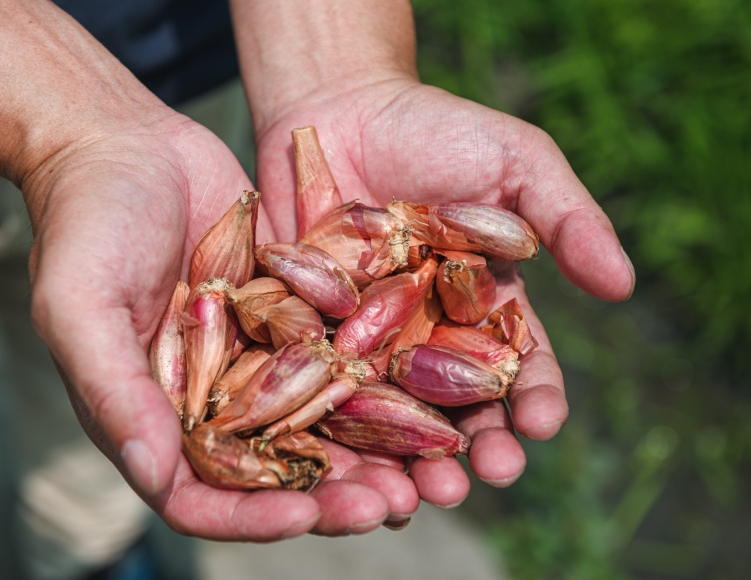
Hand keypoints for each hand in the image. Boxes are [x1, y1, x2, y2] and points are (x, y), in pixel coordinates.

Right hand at [23, 113, 430, 537]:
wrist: (128, 143)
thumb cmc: (84, 221)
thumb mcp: (79, 304)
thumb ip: (112, 389)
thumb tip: (153, 476)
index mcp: (150, 414)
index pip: (198, 494)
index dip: (249, 517)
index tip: (303, 516)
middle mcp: (207, 398)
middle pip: (272, 472)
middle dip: (331, 496)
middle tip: (389, 504)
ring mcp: (252, 357)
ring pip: (318, 422)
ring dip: (369, 451)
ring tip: (426, 465)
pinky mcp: (290, 314)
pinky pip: (337, 356)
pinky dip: (377, 378)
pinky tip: (425, 386)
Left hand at [251, 76, 635, 500]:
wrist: (337, 107)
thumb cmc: (434, 129)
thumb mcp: (514, 160)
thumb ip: (566, 218)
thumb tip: (623, 286)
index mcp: (486, 306)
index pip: (520, 365)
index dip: (536, 397)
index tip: (541, 422)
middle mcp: (430, 335)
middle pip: (459, 409)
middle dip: (477, 448)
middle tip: (485, 477)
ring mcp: (371, 340)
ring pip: (393, 417)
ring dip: (409, 460)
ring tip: (419, 494)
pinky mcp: (314, 334)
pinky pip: (325, 389)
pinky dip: (335, 430)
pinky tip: (344, 461)